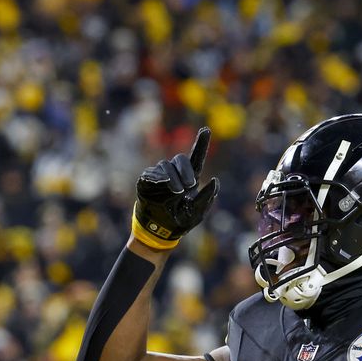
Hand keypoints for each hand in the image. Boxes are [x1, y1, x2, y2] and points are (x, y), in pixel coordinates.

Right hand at [132, 127, 218, 249]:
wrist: (160, 230)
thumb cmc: (180, 221)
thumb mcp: (197, 213)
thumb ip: (206, 198)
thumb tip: (215, 180)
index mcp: (190, 179)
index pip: (196, 158)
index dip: (201, 143)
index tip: (207, 129)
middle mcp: (174, 174)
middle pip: (180, 159)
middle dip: (186, 171)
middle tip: (190, 186)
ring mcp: (160, 175)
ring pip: (165, 166)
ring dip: (173, 179)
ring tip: (177, 193)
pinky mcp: (146, 180)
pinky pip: (151, 174)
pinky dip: (158, 181)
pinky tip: (163, 189)